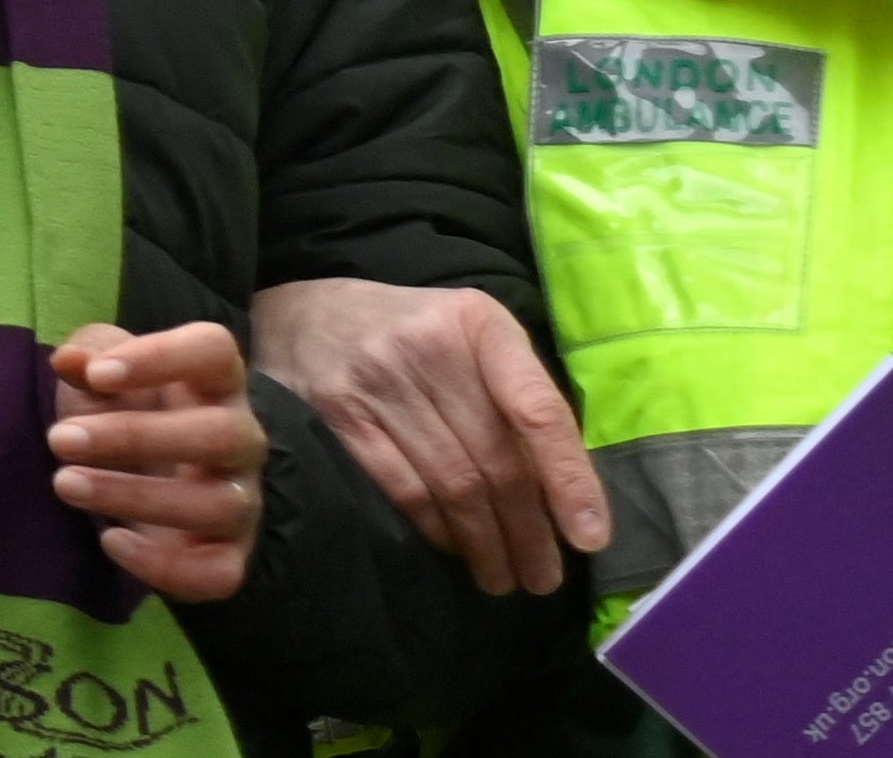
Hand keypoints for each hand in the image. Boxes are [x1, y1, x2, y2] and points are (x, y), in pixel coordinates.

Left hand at [49, 321, 270, 604]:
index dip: (162, 357)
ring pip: (218, 505)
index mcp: (215, 380)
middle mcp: (241, 438)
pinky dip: (166, 565)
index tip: (97, 375)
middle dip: (135, 437)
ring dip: (136, 497)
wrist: (144, 475)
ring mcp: (242, 500)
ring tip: (65, 484)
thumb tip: (72, 362)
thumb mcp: (103, 369)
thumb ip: (90, 354)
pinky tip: (110, 540)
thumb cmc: (125, 405)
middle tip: (59, 440)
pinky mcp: (229, 555)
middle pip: (220, 434)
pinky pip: (219, 573)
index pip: (215, 351)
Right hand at [253, 278, 607, 597]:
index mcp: (477, 323)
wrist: (303, 316)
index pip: (537, 410)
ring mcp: (377, 380)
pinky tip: (454, 547)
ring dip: (486, 542)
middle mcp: (429, 346)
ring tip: (505, 577)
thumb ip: (515, 395)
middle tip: (544, 577)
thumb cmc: (411, 335)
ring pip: (453, 484)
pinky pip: (404, 489)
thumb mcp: (470, 339)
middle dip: (528, 530)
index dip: (569, 479)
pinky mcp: (337, 414)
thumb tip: (567, 491)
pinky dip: (437, 529)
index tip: (589, 538)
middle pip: (495, 460)